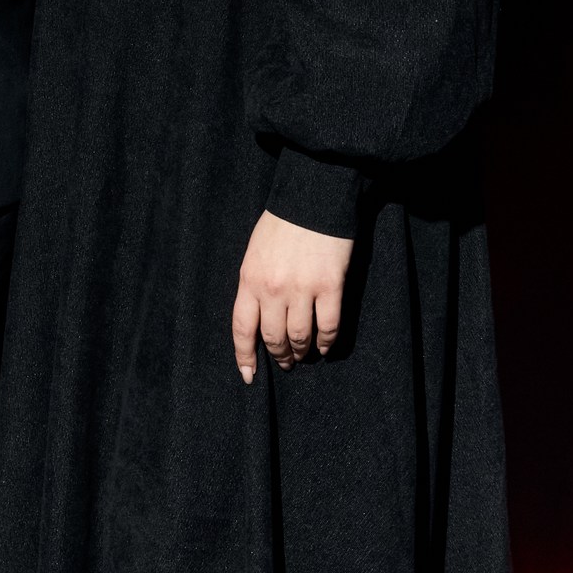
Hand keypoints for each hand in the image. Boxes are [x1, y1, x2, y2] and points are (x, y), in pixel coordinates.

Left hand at [232, 211, 352, 381]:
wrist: (313, 197)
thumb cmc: (283, 223)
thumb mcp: (255, 253)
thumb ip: (255, 284)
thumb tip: (261, 316)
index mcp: (249, 279)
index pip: (242, 328)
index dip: (245, 356)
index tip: (249, 375)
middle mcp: (272, 289)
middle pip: (273, 337)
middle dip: (279, 355)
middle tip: (286, 363)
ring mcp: (302, 289)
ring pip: (300, 336)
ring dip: (302, 352)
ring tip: (305, 356)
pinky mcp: (330, 286)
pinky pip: (328, 326)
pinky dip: (327, 342)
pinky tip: (326, 347)